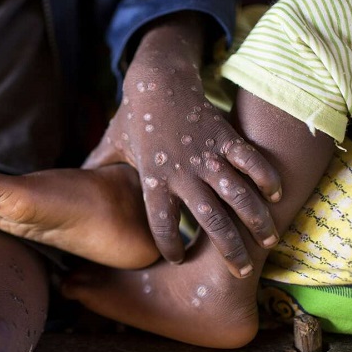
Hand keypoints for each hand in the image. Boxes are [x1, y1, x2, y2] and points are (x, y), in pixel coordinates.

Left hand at [85, 14, 281, 277]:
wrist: (158, 79)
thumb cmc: (133, 119)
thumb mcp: (112, 146)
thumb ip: (97, 170)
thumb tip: (74, 187)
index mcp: (153, 179)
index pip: (161, 224)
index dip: (170, 246)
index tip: (179, 259)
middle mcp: (181, 172)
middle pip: (208, 218)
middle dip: (228, 248)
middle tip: (241, 272)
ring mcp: (206, 154)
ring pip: (237, 193)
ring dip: (255, 219)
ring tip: (268, 242)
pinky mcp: (224, 136)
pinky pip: (250, 160)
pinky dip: (266, 177)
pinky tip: (277, 197)